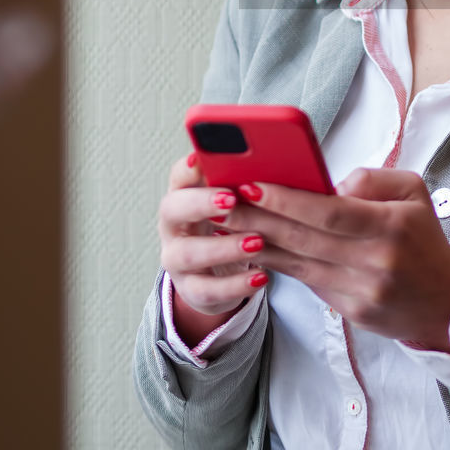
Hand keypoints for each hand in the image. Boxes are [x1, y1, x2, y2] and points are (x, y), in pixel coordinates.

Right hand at [158, 153, 268, 338]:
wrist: (217, 272)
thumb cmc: (230, 224)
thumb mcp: (236, 200)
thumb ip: (246, 182)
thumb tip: (277, 162)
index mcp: (184, 194)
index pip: (179, 174)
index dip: (190, 167)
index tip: (204, 159)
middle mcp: (173, 225)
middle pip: (172, 209)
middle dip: (200, 203)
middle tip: (232, 198)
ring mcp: (177, 258)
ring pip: (189, 253)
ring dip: (223, 247)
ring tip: (257, 242)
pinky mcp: (191, 289)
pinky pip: (208, 290)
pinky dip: (235, 285)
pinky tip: (261, 277)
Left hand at [226, 167, 449, 351]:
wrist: (447, 302)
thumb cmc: (424, 238)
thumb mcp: (413, 192)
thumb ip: (372, 179)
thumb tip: (328, 185)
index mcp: (392, 226)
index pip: (329, 212)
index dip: (287, 200)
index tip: (251, 184)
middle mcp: (376, 262)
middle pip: (305, 238)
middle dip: (258, 218)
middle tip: (223, 200)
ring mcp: (362, 292)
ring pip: (299, 263)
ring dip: (258, 242)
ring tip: (227, 222)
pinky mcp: (351, 313)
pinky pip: (308, 282)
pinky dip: (279, 263)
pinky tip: (253, 247)